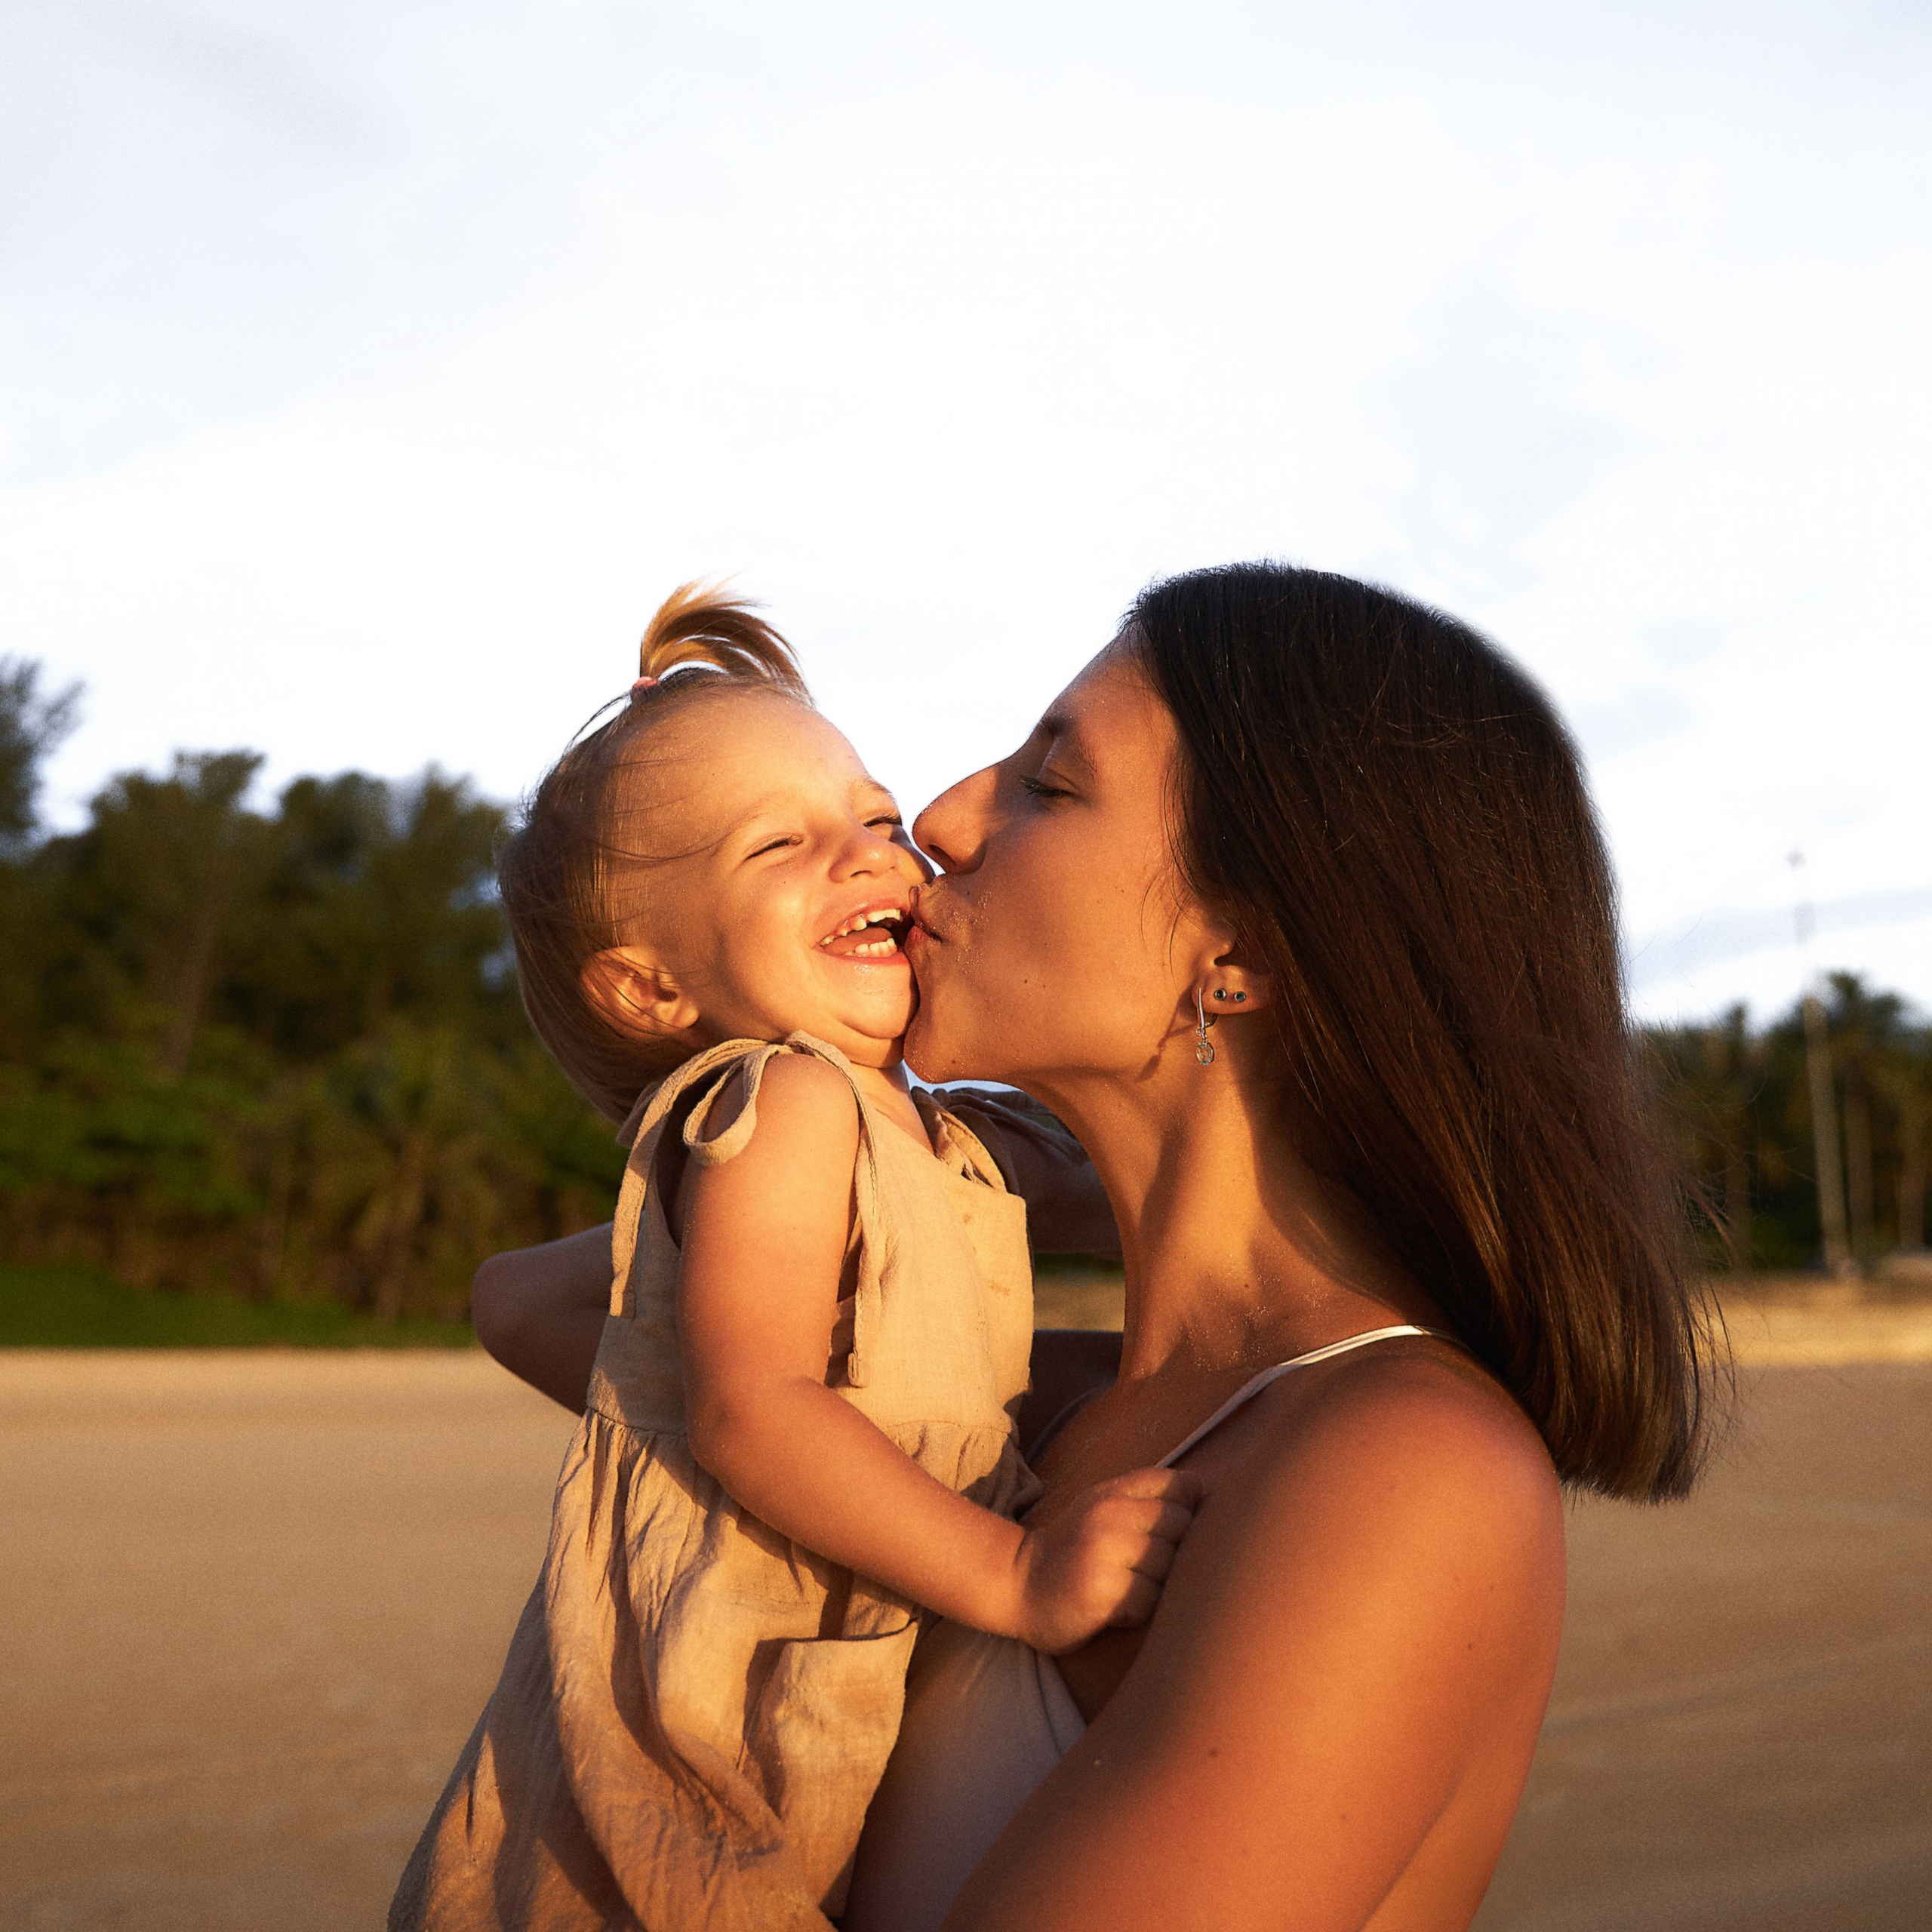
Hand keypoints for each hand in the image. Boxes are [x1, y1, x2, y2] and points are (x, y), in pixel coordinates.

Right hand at [1007, 1468, 1201, 1654]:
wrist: (1015, 1584)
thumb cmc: (1071, 1549)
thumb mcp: (1100, 1507)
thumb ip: (1145, 1495)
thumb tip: (1202, 1489)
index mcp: (1112, 1492)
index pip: (1176, 1485)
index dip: (1187, 1510)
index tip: (1171, 1533)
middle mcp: (1108, 1515)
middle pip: (1182, 1527)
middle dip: (1176, 1551)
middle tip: (1149, 1569)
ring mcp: (1104, 1552)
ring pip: (1169, 1565)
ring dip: (1159, 1585)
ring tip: (1131, 1589)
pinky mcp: (1101, 1591)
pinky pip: (1150, 1600)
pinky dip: (1140, 1610)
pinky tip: (1118, 1609)